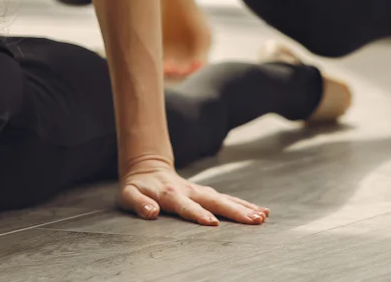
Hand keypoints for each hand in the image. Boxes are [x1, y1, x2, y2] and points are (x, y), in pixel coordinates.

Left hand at [119, 157, 268, 225]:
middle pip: (213, 201)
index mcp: (170, 195)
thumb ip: (139, 203)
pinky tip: (261, 212)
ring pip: (224, 199)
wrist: (146, 167)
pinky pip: (227, 198)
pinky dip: (244, 204)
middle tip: (253, 220)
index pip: (185, 206)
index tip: (212, 223)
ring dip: (243, 208)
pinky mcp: (206, 192)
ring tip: (262, 217)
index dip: (197, 214)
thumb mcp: (129, 195)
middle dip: (233, 211)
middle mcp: (189, 191)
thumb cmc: (136, 186)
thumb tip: (151, 211)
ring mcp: (199, 191)